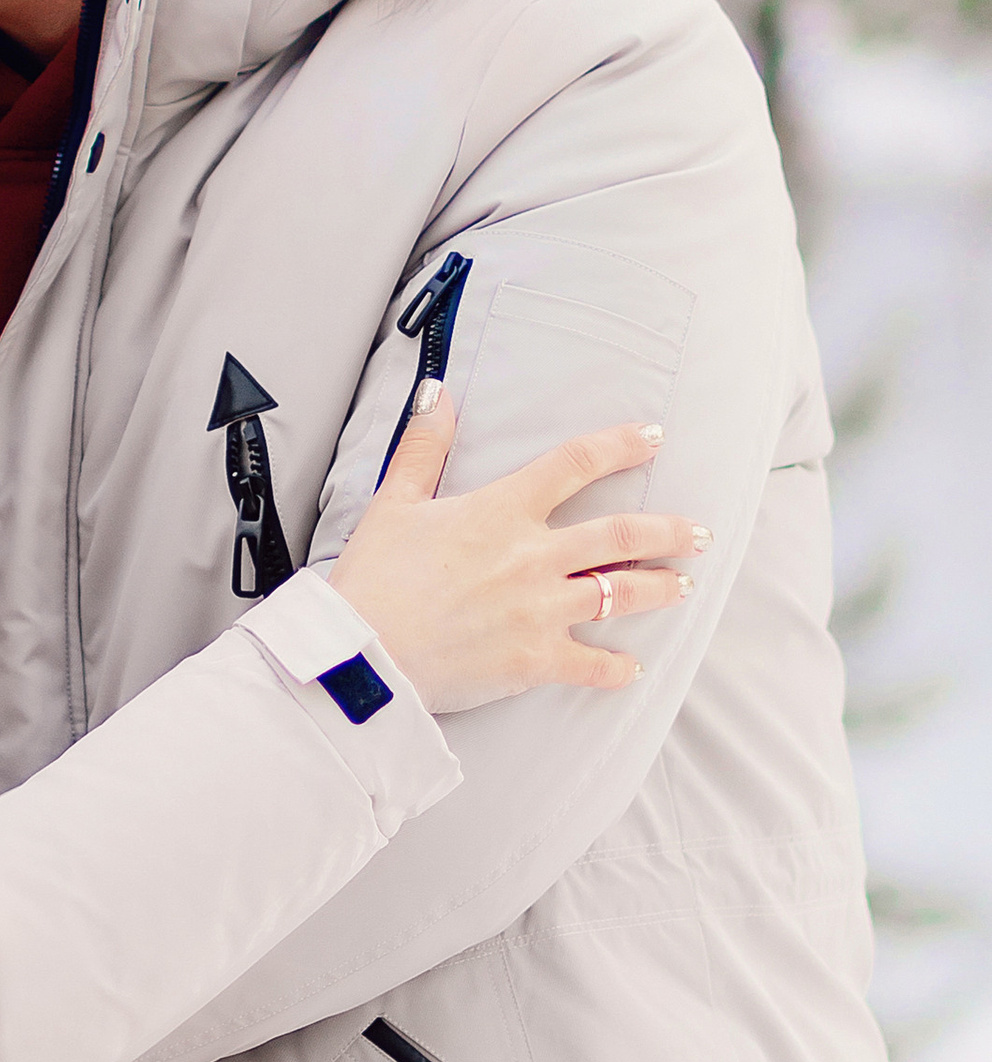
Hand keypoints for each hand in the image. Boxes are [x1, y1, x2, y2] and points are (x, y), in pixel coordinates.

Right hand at [327, 396, 707, 713]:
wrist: (363, 652)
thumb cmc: (373, 578)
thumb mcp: (394, 502)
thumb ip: (424, 447)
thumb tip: (437, 393)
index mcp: (501, 512)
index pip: (575, 464)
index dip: (620, 445)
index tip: (654, 437)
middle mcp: (533, 557)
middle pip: (622, 533)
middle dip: (669, 530)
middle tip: (698, 532)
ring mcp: (540, 610)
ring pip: (622, 593)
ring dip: (661, 588)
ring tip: (684, 585)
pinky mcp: (535, 660)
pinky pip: (593, 664)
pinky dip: (617, 668)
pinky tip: (632, 667)